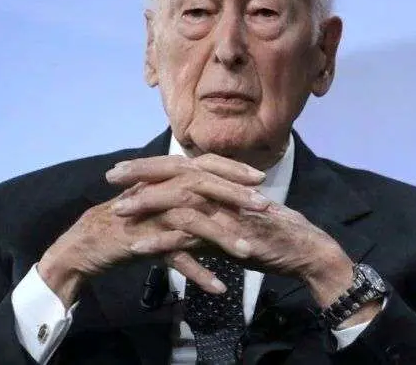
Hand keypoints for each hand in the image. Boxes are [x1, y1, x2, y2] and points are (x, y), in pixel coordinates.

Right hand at [38, 154, 267, 306]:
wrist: (90, 242)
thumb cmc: (132, 221)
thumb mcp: (163, 202)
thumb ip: (189, 195)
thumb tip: (222, 192)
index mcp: (167, 177)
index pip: (205, 165)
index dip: (233, 169)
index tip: (261, 178)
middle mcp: (160, 189)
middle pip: (203, 185)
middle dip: (237, 196)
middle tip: (266, 207)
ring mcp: (151, 213)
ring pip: (191, 219)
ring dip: (222, 236)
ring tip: (247, 252)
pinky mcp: (142, 239)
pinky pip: (174, 256)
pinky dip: (197, 272)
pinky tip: (218, 287)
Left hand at [109, 155, 371, 316]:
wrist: (306, 251)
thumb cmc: (273, 235)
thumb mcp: (235, 219)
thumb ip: (210, 214)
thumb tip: (182, 216)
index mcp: (222, 183)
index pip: (180, 165)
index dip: (149, 165)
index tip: (121, 167)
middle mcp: (222, 190)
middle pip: (175, 173)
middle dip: (141, 174)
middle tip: (109, 176)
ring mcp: (226, 210)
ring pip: (180, 201)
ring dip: (147, 206)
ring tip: (117, 211)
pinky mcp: (230, 235)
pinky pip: (191, 237)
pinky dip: (164, 241)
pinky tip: (140, 247)